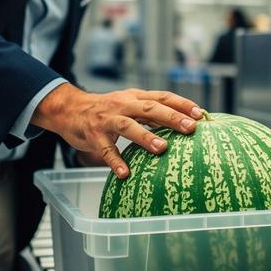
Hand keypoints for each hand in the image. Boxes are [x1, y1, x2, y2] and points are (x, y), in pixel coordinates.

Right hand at [32, 84, 201, 178]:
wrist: (70, 109)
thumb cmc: (106, 110)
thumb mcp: (129, 105)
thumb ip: (151, 113)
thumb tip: (182, 123)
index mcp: (134, 97)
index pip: (161, 96)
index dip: (180, 103)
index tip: (200, 113)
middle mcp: (123, 104)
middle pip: (149, 108)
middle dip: (171, 117)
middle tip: (190, 128)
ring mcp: (107, 119)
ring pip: (128, 126)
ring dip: (145, 137)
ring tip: (162, 148)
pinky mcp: (94, 135)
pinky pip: (106, 150)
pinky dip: (116, 161)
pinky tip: (125, 174)